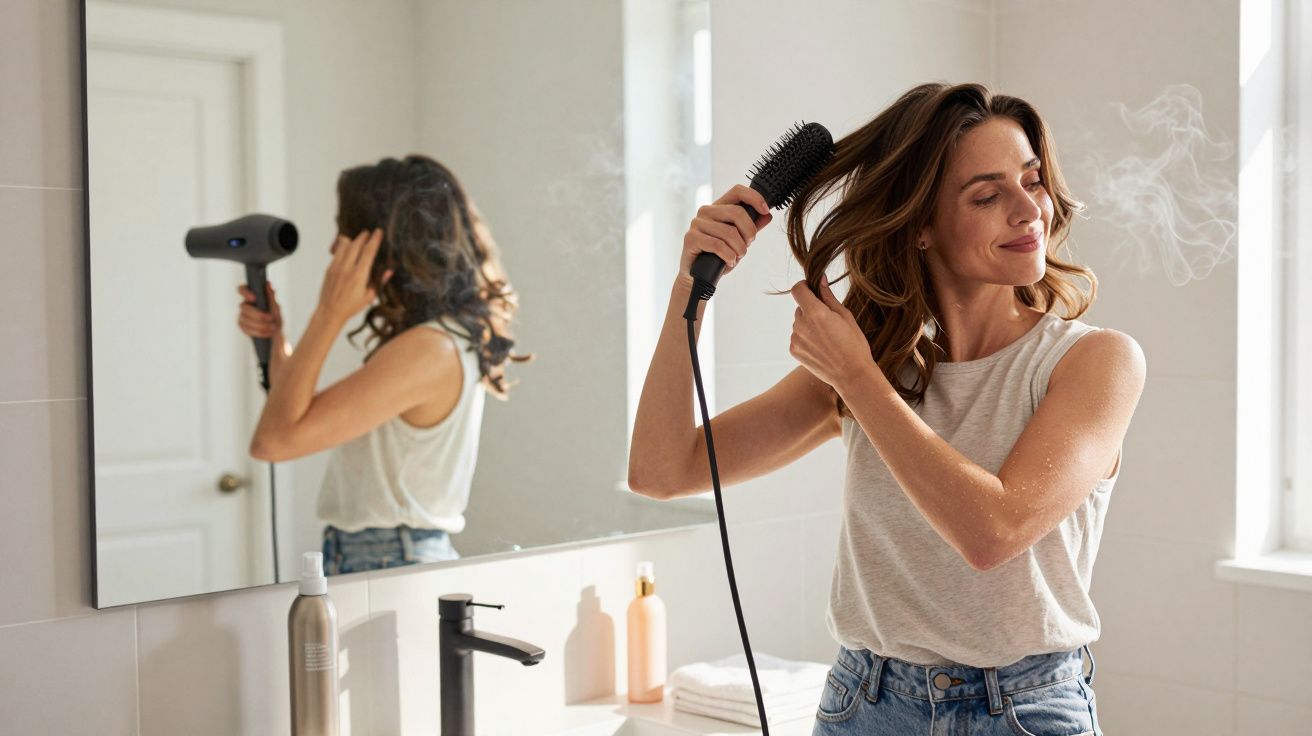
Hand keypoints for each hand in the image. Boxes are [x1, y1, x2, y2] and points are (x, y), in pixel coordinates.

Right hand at [237, 282, 281, 337]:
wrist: (276, 334)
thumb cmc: (275, 318)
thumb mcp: (276, 307)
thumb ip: (270, 297)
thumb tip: (267, 284)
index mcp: (252, 297)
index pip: (242, 289)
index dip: (245, 292)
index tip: (254, 298)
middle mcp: (245, 305)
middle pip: (244, 308)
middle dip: (259, 315)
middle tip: (272, 318)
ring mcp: (242, 316)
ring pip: (246, 320)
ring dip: (261, 325)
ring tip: (273, 327)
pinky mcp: (242, 326)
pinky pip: (247, 329)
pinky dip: (259, 332)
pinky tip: (268, 333)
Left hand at [317, 228, 391, 323]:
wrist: (330, 312)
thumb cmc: (351, 306)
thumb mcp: (369, 296)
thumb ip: (379, 281)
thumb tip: (389, 271)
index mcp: (359, 275)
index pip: (368, 252)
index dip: (375, 240)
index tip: (379, 232)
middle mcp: (347, 268)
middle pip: (356, 245)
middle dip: (364, 236)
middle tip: (369, 232)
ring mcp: (336, 267)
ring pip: (344, 246)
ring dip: (353, 240)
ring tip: (359, 239)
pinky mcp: (329, 268)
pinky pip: (337, 252)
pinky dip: (343, 247)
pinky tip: (348, 248)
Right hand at [678, 184, 772, 286]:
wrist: (698, 276)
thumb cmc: (718, 256)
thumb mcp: (739, 241)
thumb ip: (751, 227)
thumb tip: (767, 215)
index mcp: (718, 207)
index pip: (737, 191)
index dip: (754, 198)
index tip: (765, 210)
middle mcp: (705, 211)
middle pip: (737, 212)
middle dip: (749, 232)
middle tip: (748, 245)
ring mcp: (696, 224)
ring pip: (729, 232)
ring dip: (739, 249)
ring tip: (737, 257)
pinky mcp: (691, 238)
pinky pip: (718, 245)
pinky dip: (729, 256)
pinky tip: (729, 262)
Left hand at [789, 275, 873, 390]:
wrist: (852, 374)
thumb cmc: (854, 344)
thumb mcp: (845, 316)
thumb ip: (828, 297)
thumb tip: (820, 280)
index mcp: (815, 313)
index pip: (797, 290)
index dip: (803, 286)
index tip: (810, 288)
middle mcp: (801, 325)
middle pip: (800, 308)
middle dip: (811, 309)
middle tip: (829, 322)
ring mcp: (796, 339)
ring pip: (799, 323)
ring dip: (808, 325)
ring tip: (827, 338)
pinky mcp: (794, 351)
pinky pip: (797, 337)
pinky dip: (806, 338)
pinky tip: (821, 347)